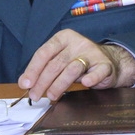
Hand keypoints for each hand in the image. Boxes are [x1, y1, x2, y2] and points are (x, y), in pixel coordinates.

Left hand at [19, 29, 134, 101]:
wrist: (110, 61)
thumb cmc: (79, 62)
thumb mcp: (60, 60)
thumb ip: (43, 68)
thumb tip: (24, 82)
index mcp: (64, 38)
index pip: (44, 52)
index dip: (33, 69)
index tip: (25, 84)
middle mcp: (78, 42)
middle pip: (56, 63)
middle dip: (43, 82)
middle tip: (35, 96)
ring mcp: (93, 53)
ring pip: (72, 68)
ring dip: (59, 85)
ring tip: (52, 96)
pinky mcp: (105, 65)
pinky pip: (98, 72)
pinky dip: (91, 78)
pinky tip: (86, 84)